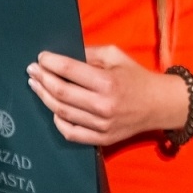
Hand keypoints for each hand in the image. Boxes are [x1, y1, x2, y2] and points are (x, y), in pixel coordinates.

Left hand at [26, 45, 182, 146]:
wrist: (159, 105)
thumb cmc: (137, 77)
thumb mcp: (116, 56)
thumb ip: (89, 54)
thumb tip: (63, 56)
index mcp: (107, 82)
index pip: (69, 70)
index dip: (50, 62)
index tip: (41, 57)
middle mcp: (102, 105)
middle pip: (61, 92)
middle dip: (42, 78)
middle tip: (32, 70)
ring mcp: (101, 125)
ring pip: (62, 112)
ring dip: (44, 97)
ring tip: (36, 85)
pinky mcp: (102, 138)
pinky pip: (71, 133)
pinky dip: (57, 121)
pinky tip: (53, 109)